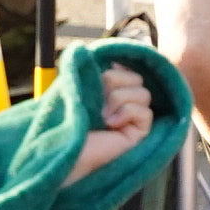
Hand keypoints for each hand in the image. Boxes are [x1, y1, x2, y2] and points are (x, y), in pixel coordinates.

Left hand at [64, 63, 158, 184]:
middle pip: (136, 77)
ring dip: (119, 99)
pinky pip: (146, 112)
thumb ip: (92, 71)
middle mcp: (120, 104)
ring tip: (102, 116)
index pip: (125, 68)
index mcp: (105, 91)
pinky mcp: (138, 135)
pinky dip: (128, 113)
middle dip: (114, 82)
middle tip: (96, 101)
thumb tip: (106, 58)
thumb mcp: (77, 88)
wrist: (63, 152)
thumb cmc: (64, 123)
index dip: (115, 69)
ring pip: (143, 93)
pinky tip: (111, 125)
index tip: (98, 76)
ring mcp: (130, 120)